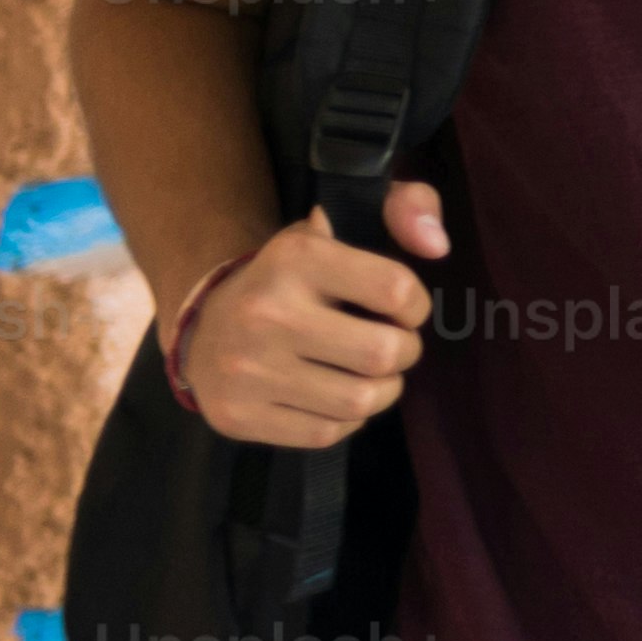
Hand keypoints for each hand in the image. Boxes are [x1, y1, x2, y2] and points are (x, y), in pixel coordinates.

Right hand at [169, 181, 446, 447]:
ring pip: (360, 401)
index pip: (395, 290)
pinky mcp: (237, 415)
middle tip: (390, 346)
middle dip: (403, 353)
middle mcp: (266, 313)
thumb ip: (410, 207)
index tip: (402, 309)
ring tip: (368, 374)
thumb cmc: (293, 277)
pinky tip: (331, 396)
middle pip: (383, 353)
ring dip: (382, 391)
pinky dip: (344, 420)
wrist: (203, 323)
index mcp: (296, 258)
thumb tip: (437, 244)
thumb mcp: (344, 224)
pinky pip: (326, 434)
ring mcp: (246, 369)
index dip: (415, 307)